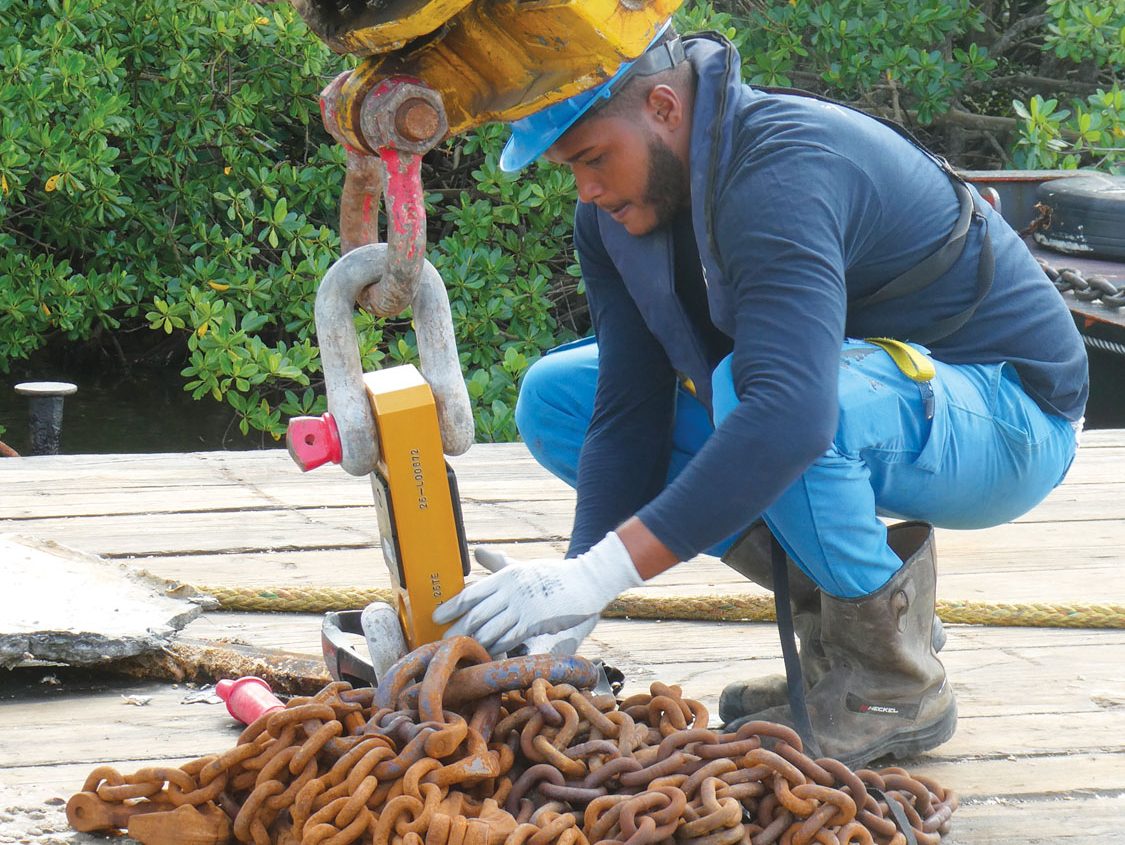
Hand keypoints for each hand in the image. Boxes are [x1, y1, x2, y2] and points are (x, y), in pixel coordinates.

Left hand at [433, 532, 642, 655]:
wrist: (584, 581)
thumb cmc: (551, 575)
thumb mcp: (522, 566)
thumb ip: (498, 563)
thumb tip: (476, 552)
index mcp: (504, 577)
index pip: (471, 594)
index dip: (451, 607)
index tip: (436, 617)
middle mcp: (509, 591)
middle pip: (476, 615)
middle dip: (458, 630)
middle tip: (444, 642)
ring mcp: (522, 607)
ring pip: (490, 629)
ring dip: (474, 643)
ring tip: (462, 652)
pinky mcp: (534, 622)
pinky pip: (509, 638)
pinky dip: (496, 648)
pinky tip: (488, 654)